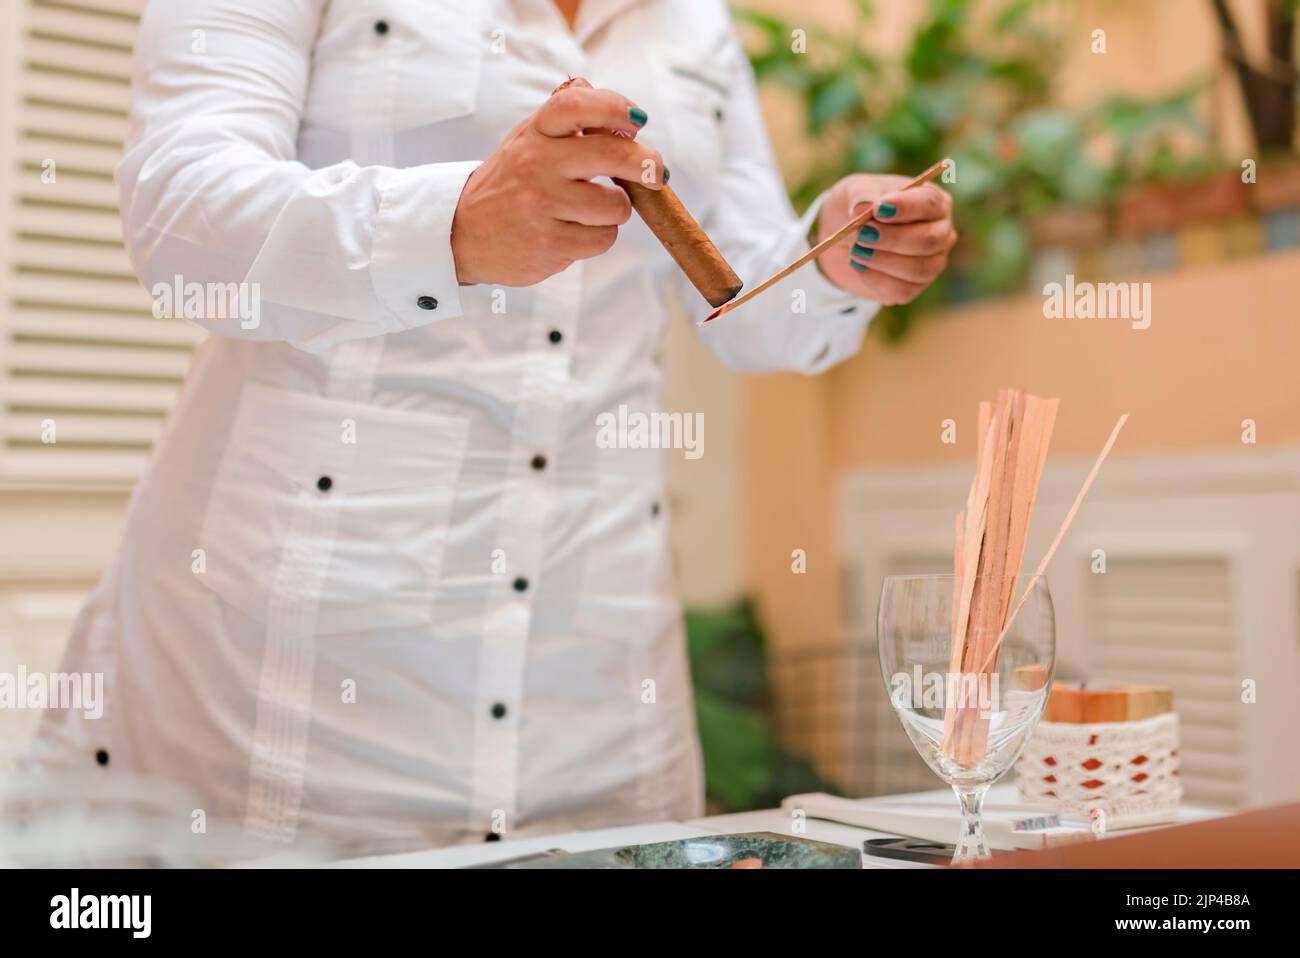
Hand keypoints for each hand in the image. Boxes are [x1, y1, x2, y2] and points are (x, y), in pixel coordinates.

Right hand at [450, 85, 665, 286]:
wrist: (462, 234)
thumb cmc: (509, 184)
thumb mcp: (526, 141)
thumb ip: (567, 119)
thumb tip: (620, 108)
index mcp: (534, 134)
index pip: (576, 105)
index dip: (615, 107)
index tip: (638, 119)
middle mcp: (536, 165)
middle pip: (613, 155)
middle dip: (646, 164)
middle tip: (657, 173)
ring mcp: (541, 205)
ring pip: (615, 205)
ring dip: (616, 210)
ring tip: (593, 209)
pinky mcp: (549, 243)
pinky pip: (602, 238)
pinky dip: (599, 236)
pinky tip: (576, 232)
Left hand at [814, 174, 955, 304]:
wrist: (844, 240)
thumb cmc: (857, 208)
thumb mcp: (854, 191)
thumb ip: (860, 195)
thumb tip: (863, 207)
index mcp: (933, 201)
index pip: (929, 203)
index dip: (906, 207)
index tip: (878, 209)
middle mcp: (940, 232)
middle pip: (929, 240)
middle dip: (892, 238)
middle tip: (861, 234)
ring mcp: (931, 262)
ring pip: (918, 269)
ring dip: (882, 260)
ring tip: (855, 250)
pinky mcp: (914, 287)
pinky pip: (902, 290)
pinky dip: (875, 280)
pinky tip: (858, 266)